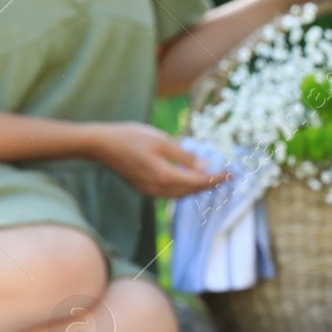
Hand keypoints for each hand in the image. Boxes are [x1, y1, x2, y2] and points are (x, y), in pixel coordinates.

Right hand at [88, 122, 229, 198]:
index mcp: (164, 176)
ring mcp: (148, 191)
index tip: (231, 174)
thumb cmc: (130, 137)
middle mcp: (157, 189)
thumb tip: (204, 165)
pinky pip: (168, 192)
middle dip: (208, 185)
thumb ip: (183, 155)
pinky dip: (181, 187)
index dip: (216, 179)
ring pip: (179, 194)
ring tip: (209, 178)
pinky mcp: (142, 188)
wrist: (100, 145)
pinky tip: (186, 177)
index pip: (198, 182)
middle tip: (224, 176)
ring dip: (195, 188)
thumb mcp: (160, 140)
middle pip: (190, 192)